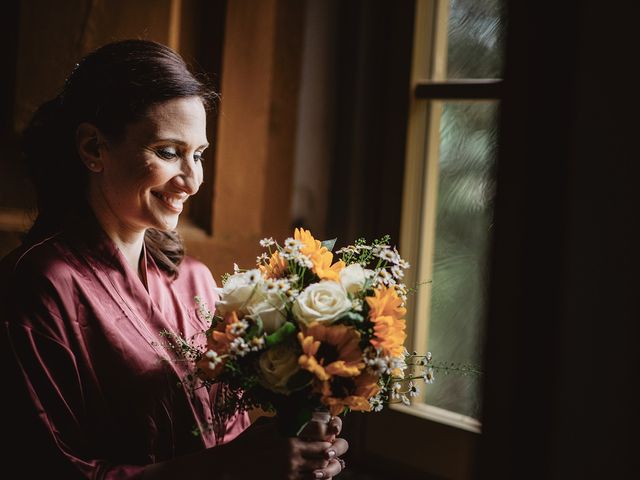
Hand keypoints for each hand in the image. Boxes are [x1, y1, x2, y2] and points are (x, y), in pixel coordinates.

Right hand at [227, 418, 342, 479]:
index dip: (330, 428)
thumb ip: (283, 420)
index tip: (332, 428)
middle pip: (324, 447)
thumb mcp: (265, 425)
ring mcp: (290, 467)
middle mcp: (291, 449)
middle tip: (331, 444)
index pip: (320, 428)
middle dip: (331, 446)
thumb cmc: (247, 442)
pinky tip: (315, 470)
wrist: (231, 466)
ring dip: (325, 462)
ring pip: (320, 466)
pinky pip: (311, 478)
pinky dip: (317, 475)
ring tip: (324, 458)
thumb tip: (300, 413)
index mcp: (287, 431)